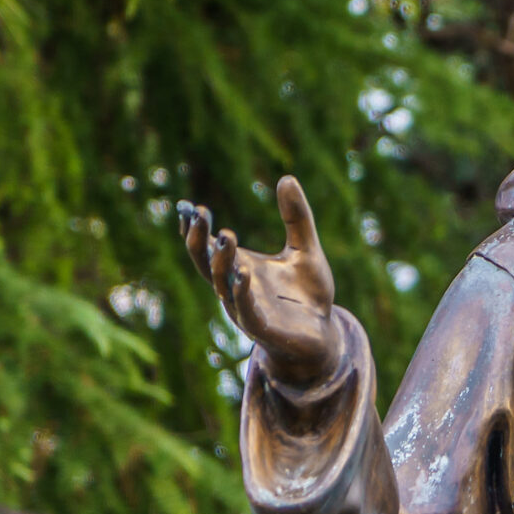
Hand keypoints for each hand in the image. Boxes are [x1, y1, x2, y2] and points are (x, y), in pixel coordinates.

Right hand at [178, 177, 343, 388]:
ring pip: (222, 284)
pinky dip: (241, 292)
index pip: (208, 247)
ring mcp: (245, 308)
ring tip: (226, 235)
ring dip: (221, 261)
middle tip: (199, 215)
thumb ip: (297, 217)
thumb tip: (287, 177)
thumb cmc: (308, 295)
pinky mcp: (261, 328)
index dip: (195, 229)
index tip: (189, 206)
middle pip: (205, 263)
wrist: (323, 336)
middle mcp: (235, 287)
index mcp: (239, 267)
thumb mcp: (305, 249)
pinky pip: (245, 310)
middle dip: (199, 240)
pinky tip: (243, 274)